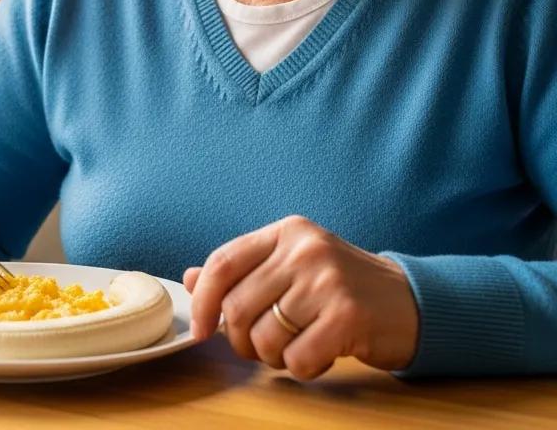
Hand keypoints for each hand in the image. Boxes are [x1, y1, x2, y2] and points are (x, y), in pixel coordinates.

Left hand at [184, 215, 418, 379]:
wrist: (410, 303)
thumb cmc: (341, 288)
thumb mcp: (291, 267)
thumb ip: (242, 272)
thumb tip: (189, 278)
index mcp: (286, 232)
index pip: (224, 262)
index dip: (203, 299)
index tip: (200, 329)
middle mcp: (304, 249)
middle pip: (238, 306)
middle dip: (241, 339)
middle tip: (261, 347)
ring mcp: (327, 280)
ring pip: (265, 337)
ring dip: (274, 357)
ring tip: (298, 346)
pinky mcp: (348, 315)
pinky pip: (298, 359)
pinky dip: (302, 368)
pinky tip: (322, 354)